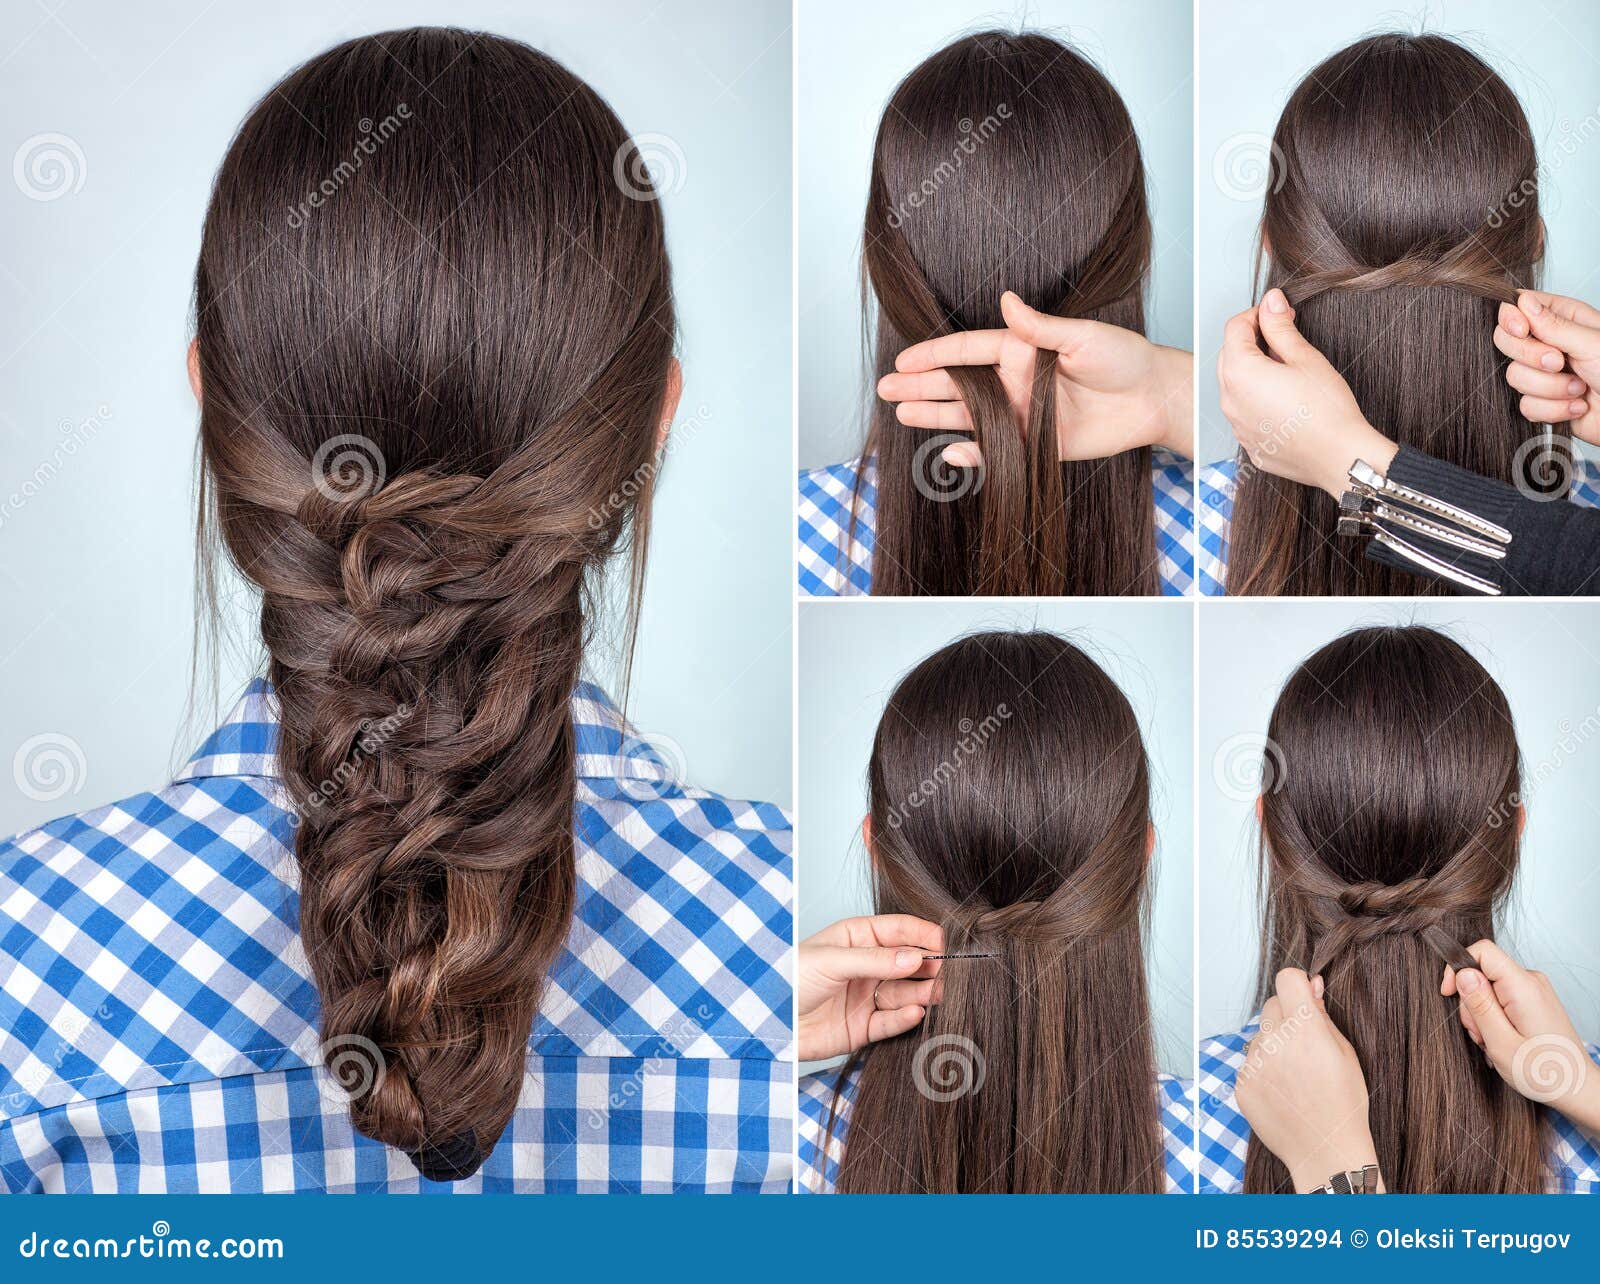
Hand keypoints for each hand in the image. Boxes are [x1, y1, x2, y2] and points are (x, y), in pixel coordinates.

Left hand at [797, 915, 942, 1061]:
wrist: (767, 1021)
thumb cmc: (788, 979)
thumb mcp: (831, 961)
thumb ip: (874, 960)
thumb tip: (914, 958)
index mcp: (858, 937)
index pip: (900, 931)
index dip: (924, 936)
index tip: (945, 944)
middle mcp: (867, 966)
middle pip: (909, 963)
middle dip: (930, 967)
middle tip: (949, 973)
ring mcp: (867, 996)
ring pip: (906, 992)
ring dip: (924, 993)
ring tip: (938, 994)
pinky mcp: (863, 1026)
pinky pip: (891, 1020)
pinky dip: (905, 1017)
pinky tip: (916, 1011)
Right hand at [877, 290, 1192, 465]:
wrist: (1153, 399)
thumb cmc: (1123, 359)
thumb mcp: (1082, 336)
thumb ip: (1039, 327)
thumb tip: (1006, 301)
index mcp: (1022, 351)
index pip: (968, 351)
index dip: (935, 356)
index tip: (904, 361)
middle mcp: (1016, 382)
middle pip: (957, 385)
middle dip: (920, 387)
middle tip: (885, 390)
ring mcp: (1023, 414)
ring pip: (968, 417)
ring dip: (935, 416)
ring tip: (901, 413)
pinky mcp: (1036, 444)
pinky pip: (995, 450)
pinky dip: (972, 454)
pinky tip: (948, 452)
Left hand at [1217, 288, 1396, 497]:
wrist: (1340, 457)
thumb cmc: (1327, 408)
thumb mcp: (1304, 358)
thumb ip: (1280, 327)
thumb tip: (1271, 301)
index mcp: (1240, 373)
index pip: (1234, 329)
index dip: (1255, 314)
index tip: (1277, 313)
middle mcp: (1229, 400)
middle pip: (1229, 356)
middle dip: (1251, 341)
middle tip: (1283, 337)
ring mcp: (1236, 425)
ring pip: (1234, 386)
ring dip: (1252, 371)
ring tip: (1287, 370)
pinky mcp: (1248, 443)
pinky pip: (1244, 413)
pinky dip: (1257, 399)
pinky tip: (1285, 400)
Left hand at [1234, 968, 1381, 1192]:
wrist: (1326, 1152)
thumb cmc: (1345, 1104)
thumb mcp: (1346, 1055)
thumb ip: (1323, 1015)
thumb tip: (1311, 984)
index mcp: (1305, 1028)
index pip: (1287, 979)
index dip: (1298, 986)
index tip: (1305, 999)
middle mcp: (1274, 1041)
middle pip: (1271, 1006)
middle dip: (1287, 1017)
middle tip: (1305, 1046)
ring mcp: (1254, 1063)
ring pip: (1260, 1037)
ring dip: (1274, 1047)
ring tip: (1297, 1077)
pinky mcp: (1241, 1083)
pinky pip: (1250, 1064)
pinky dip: (1264, 1071)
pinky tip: (1284, 1093)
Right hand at [1442, 939, 1599, 1131]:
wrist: (1577, 1087)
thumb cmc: (1543, 1072)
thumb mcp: (1501, 1043)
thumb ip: (1480, 1005)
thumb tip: (1463, 973)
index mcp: (1524, 987)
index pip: (1483, 951)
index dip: (1458, 968)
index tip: (1449, 994)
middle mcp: (1532, 981)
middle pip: (1483, 972)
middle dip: (1472, 1002)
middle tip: (1481, 1036)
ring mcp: (1535, 990)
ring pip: (1490, 986)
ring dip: (1483, 1014)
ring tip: (1494, 1042)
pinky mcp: (1535, 1000)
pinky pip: (1502, 996)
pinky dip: (1495, 1016)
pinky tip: (1502, 1039)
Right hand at [1497, 290, 1599, 444]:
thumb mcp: (1592, 343)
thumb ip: (1554, 325)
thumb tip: (1523, 302)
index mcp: (1564, 319)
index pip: (1518, 307)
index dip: (1511, 319)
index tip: (1522, 331)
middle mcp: (1550, 344)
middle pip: (1508, 343)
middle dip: (1531, 358)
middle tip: (1559, 363)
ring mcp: (1543, 373)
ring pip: (1516, 377)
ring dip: (1551, 388)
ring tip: (1580, 388)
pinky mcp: (1542, 401)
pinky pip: (1526, 405)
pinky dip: (1553, 409)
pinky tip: (1577, 405)